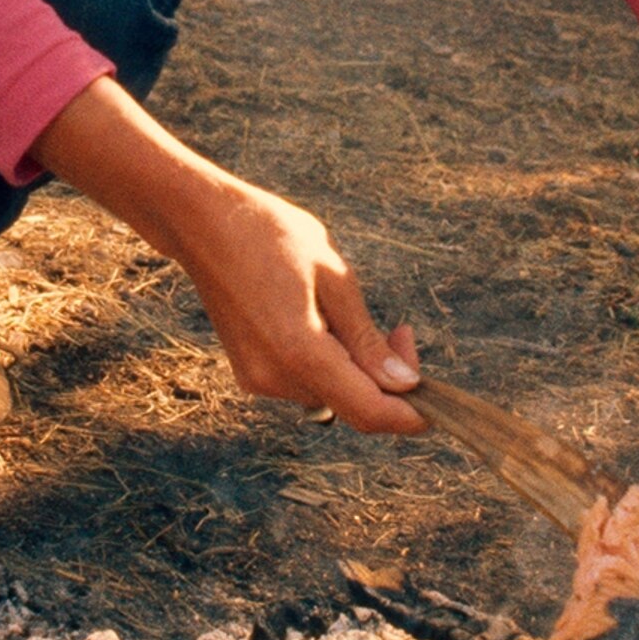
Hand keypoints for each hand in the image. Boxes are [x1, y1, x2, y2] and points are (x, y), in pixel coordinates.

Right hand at [33, 78, 425, 432]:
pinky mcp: (249, 373)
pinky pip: (305, 383)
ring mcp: (257, 379)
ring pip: (330, 395)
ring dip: (355, 367)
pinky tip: (321, 321)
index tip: (437, 398)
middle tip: (401, 330)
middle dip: (387, 378)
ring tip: (350, 312)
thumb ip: (367, 337)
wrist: (201, 223)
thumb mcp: (334, 275)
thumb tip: (405, 384)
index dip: (411, 416)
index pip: (369, 412)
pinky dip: (327, 364)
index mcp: (300, 352)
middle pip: (352, 405)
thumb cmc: (270, 235)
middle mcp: (275, 377)